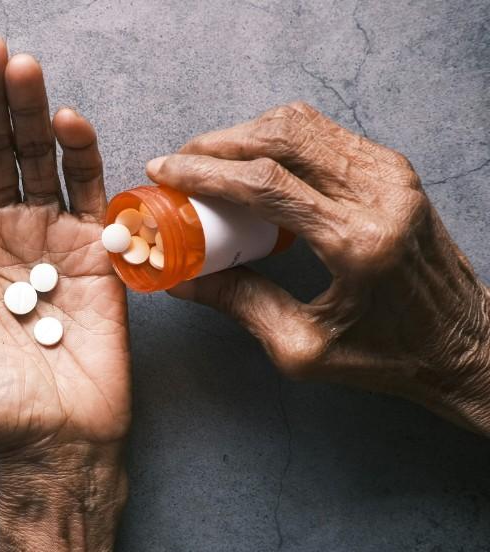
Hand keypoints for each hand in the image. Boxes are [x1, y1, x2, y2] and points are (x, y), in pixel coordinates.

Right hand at [148, 101, 489, 433]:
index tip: (164, 170)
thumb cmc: (389, 354)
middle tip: (178, 161)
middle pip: (281, 136)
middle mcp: (380, 197)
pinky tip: (253, 162)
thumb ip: (240, 303)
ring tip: (209, 159)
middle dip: (218, 143)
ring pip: (303, 125)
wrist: (464, 345)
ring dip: (246, 133)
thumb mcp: (302, 347)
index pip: (266, 183)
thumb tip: (181, 279)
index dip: (205, 170)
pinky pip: (325, 134)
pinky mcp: (395, 171)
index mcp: (356, 242)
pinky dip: (278, 138)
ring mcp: (392, 176)